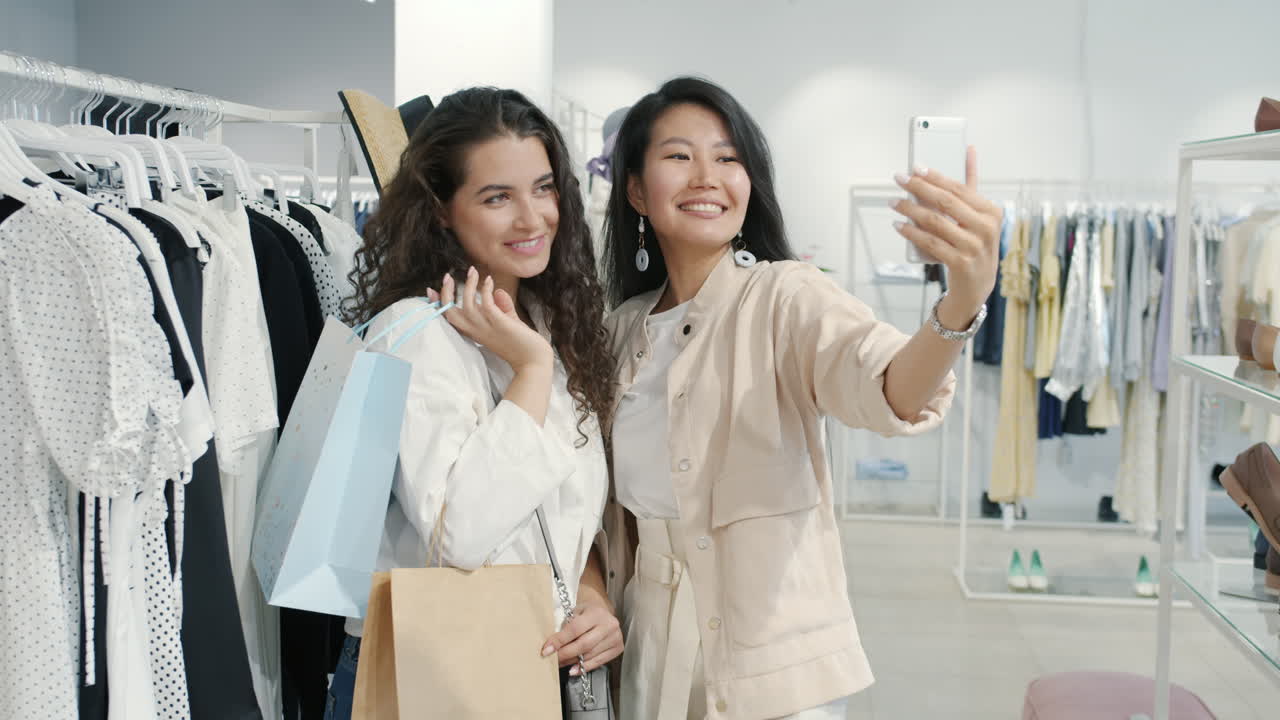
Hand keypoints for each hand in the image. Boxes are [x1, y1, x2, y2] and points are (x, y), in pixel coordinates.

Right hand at [427, 266, 552, 371]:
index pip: (450, 318)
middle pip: (450, 312)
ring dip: (468, 285)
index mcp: (473, 332)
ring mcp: (486, 327)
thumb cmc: (520, 343)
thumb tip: (497, 290)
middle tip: (447, 276)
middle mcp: (475, 330)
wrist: (533, 360)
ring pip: (467, 304)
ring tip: (473, 271)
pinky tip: (489, 280)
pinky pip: (486, 302)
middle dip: (445, 293)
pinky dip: (485, 289)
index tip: (430, 290)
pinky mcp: (498, 323)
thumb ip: (500, 307)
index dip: (438, 304)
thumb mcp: (506, 322)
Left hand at [540, 602, 622, 674]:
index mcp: (596, 613)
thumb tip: (551, 647)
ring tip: (560, 663)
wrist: (603, 611)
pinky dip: (584, 667)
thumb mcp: (574, 613)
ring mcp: (615, 637)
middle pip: (584, 645)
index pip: (575, 629)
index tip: (546, 650)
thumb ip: (565, 627)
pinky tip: (574, 669)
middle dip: (565, 654)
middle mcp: (609, 625)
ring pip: (590, 655)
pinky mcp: (618, 648)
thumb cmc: (585, 613)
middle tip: (552, 660)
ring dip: (572, 662)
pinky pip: (599, 662)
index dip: (560, 641)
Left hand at [891, 146, 1002, 328]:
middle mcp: (986, 228)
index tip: (915, 168)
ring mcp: (974, 247)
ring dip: (910, 210)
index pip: (959, 188)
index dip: (935, 177)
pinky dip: (912, 233)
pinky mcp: (960, 263)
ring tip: (893, 202)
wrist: (977, 285)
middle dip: (918, 188)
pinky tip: (899, 225)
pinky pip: (930, 243)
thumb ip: (971, 184)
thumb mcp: (978, 215)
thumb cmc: (974, 243)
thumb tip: (969, 149)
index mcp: (991, 211)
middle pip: (945, 202)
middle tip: (899, 179)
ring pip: (935, 222)